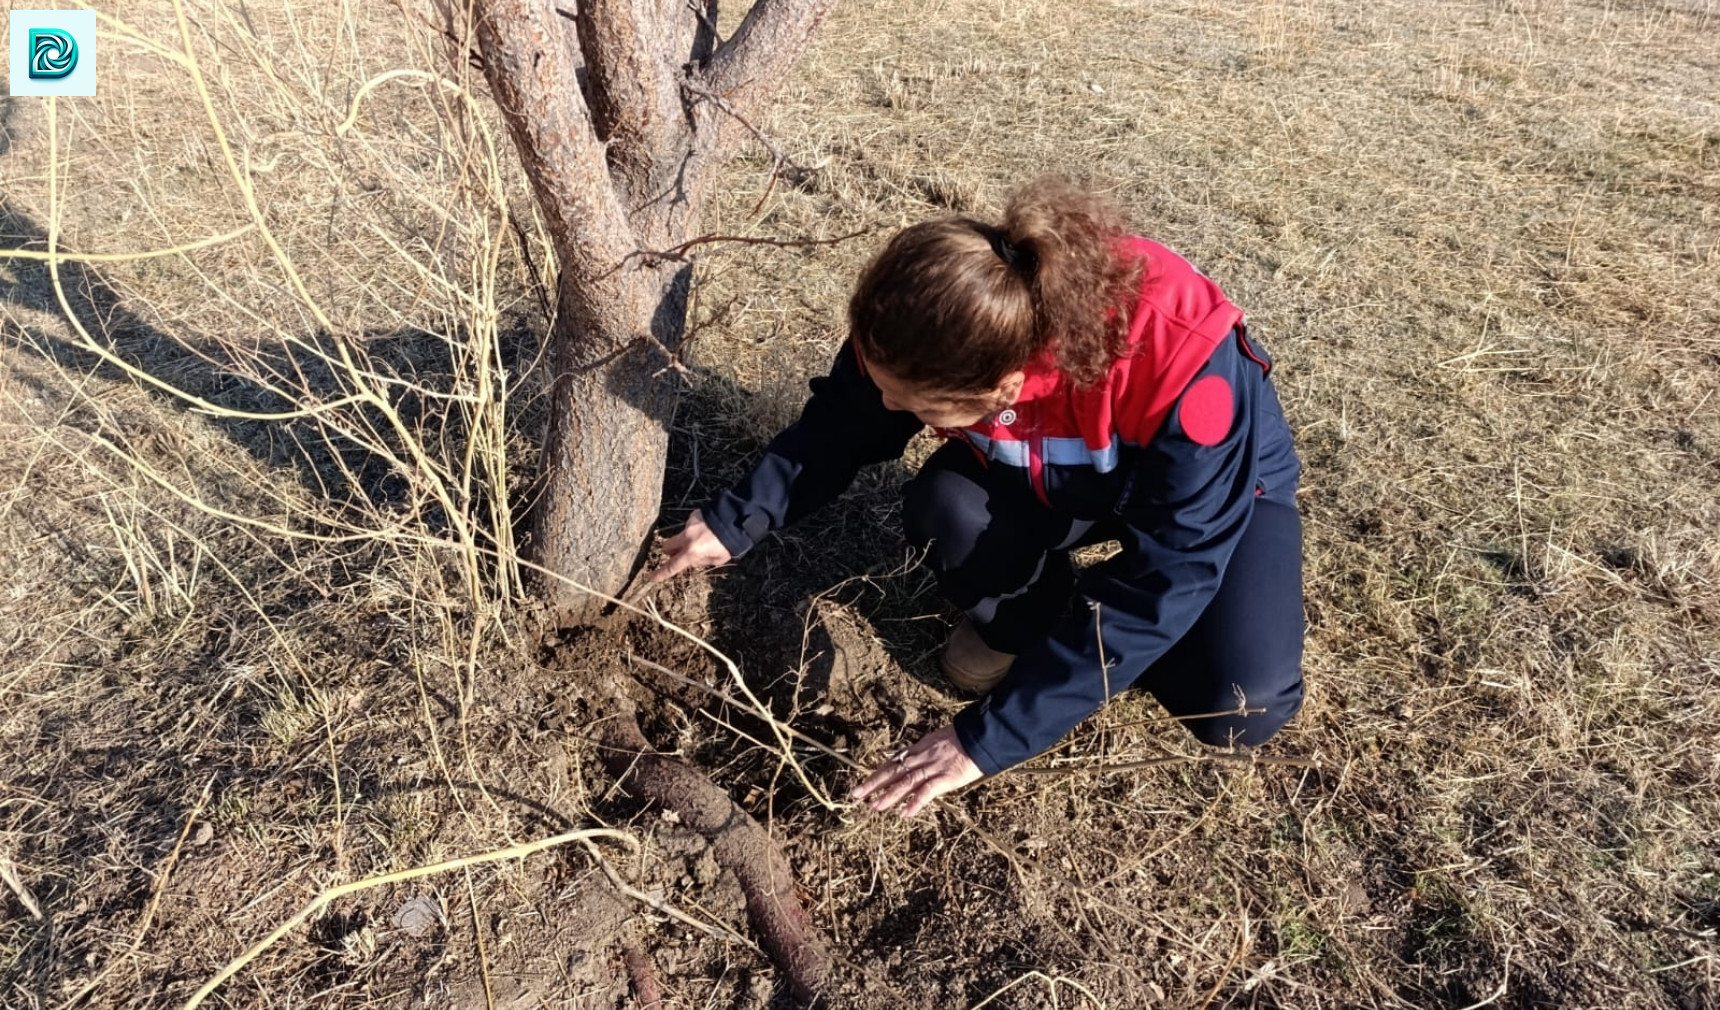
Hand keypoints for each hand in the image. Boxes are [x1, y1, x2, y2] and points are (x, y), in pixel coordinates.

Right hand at [648, 510, 732, 582]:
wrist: (737, 519)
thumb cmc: (730, 543)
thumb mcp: (718, 559)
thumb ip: (701, 561)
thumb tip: (692, 560)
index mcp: (693, 552)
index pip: (673, 566)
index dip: (662, 573)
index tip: (652, 577)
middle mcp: (687, 538)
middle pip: (667, 546)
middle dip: (669, 551)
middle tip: (676, 554)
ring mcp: (688, 525)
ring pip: (681, 536)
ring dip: (687, 540)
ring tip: (705, 539)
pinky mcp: (693, 515)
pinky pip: (690, 526)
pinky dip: (695, 530)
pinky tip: (708, 529)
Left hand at [852, 724, 982, 817]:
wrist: (980, 736)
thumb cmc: (963, 739)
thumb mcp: (938, 741)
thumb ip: (925, 752)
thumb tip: (914, 761)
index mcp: (919, 749)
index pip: (893, 762)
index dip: (877, 773)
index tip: (864, 783)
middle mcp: (921, 758)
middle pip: (893, 771)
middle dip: (874, 783)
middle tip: (856, 794)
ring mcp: (932, 768)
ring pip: (905, 782)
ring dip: (889, 795)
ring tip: (875, 806)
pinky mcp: (945, 778)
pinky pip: (927, 792)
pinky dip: (914, 802)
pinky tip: (904, 813)